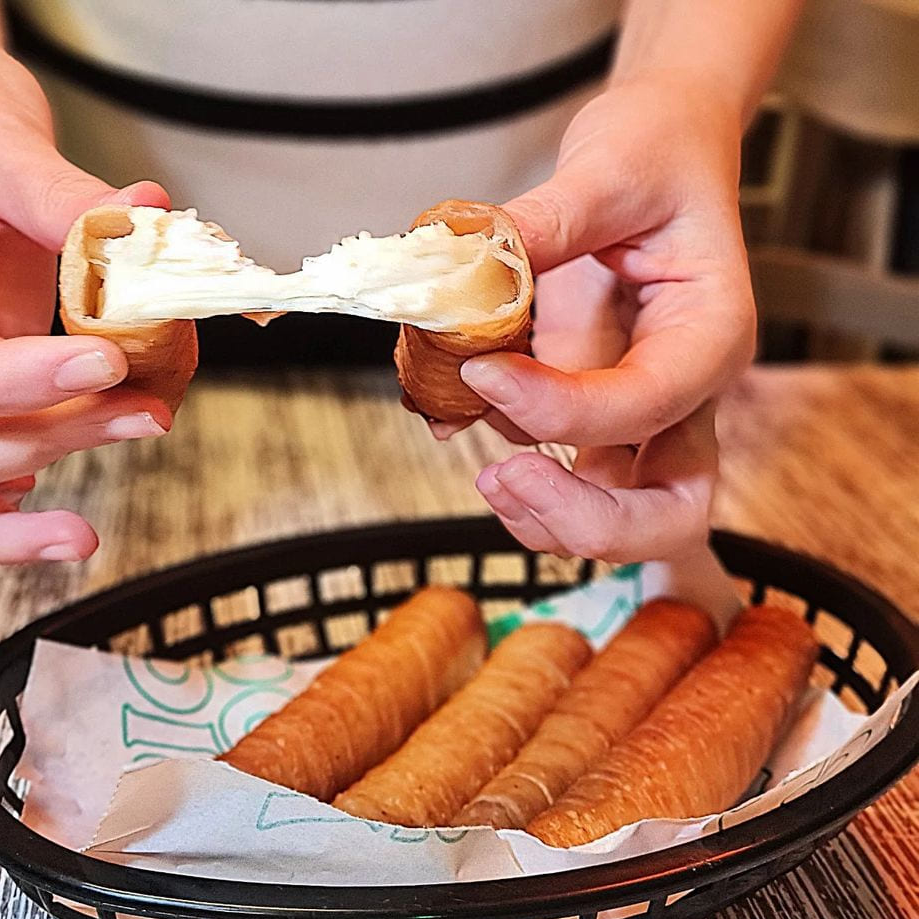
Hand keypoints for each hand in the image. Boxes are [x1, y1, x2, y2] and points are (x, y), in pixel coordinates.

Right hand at [0, 33, 173, 562]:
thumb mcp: (0, 141)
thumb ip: (65, 198)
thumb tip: (146, 226)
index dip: (15, 381)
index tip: (106, 357)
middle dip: (56, 431)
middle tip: (149, 405)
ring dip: (57, 464)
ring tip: (147, 427)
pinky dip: (17, 521)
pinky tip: (74, 528)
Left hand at [441, 79, 754, 561]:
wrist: (659, 147)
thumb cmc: (657, 152)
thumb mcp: (609, 165)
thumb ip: (545, 224)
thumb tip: (466, 267)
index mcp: (710, 333)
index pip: (646, 405)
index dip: (556, 409)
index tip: (481, 368)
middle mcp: (685, 391)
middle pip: (670, 512)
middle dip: (585, 517)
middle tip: (502, 478)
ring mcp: (642, 413)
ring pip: (618, 515)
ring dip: (544, 514)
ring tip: (479, 455)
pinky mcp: (595, 412)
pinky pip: (566, 479)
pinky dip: (517, 481)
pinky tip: (463, 423)